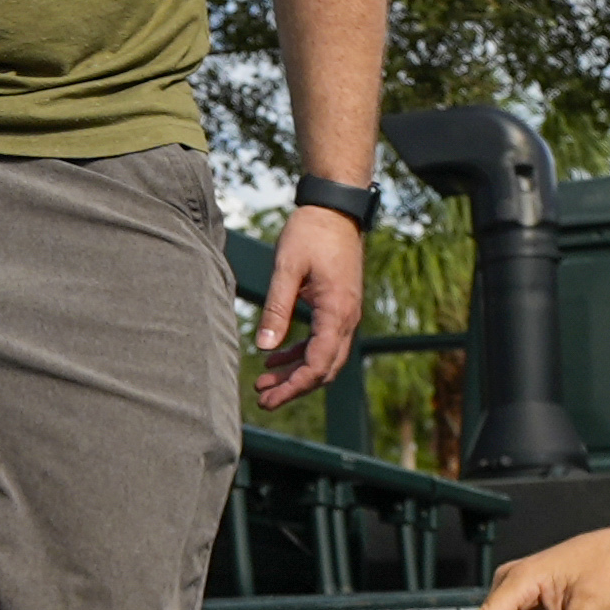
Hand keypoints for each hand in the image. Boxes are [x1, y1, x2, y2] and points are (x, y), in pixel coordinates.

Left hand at [249, 204, 369, 408]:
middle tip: (263, 400)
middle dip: (294, 388)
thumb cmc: (311, 232)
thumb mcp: (287, 268)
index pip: (318, 364)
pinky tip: (275, 360)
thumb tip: (263, 348)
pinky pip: (322, 342)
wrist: (336, 208)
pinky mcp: (338, 308)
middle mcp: (347, 318)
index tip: (268, 399)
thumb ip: (276, 309)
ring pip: (323, 358)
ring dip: (296, 374)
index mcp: (336, 312)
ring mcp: (345, 314)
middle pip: (324, 369)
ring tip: (264, 385)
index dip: (293, 387)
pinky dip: (300, 355)